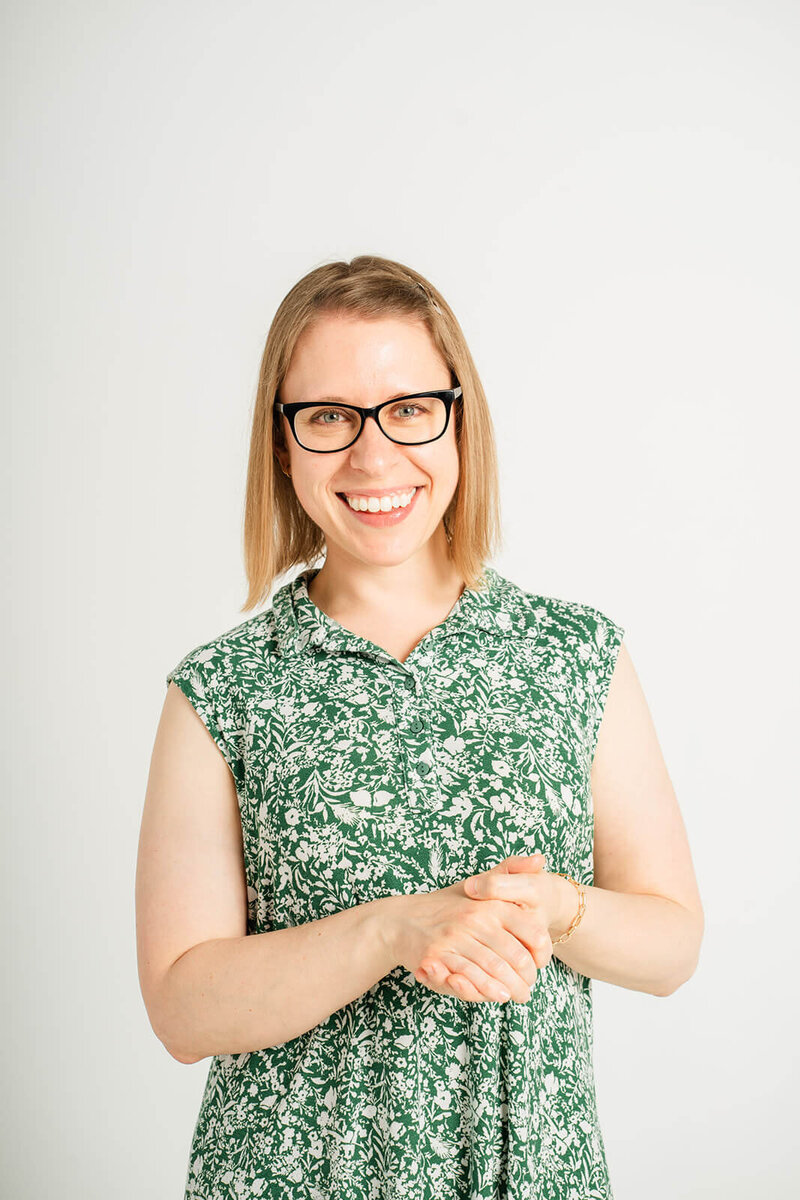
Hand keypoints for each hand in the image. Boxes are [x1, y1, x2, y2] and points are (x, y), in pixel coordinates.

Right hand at [390, 854, 558, 1003]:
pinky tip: (497, 995)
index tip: (540, 964)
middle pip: (516, 956)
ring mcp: (455, 937)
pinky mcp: (437, 955)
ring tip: (519, 995)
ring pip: (494, 969)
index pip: (530, 931)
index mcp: (489, 904)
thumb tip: (541, 858)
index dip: (541, 953)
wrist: (399, 921)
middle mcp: (474, 918)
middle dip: (527, 977)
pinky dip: (486, 990)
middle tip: (529, 988)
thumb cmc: (445, 906)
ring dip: (511, 988)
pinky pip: (469, 978)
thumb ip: (509, 872)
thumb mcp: (478, 885)